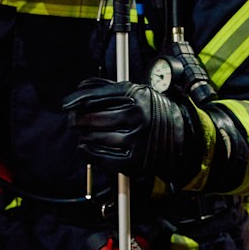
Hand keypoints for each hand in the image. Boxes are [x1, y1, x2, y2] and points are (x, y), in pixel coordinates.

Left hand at [62, 77, 200, 184]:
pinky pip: (102, 158)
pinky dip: (88, 154)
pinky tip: (85, 148)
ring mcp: (137, 139)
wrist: (181, 136)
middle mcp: (137, 116)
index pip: (97, 95)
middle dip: (77, 119)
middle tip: (73, 121)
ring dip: (84, 137)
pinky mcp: (135, 160)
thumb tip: (81, 89)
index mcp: (137, 95)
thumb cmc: (153, 112)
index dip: (76, 99)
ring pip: (95, 138)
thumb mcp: (137, 92)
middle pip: (92, 117)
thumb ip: (109, 89)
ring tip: (84, 134)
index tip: (67, 104)